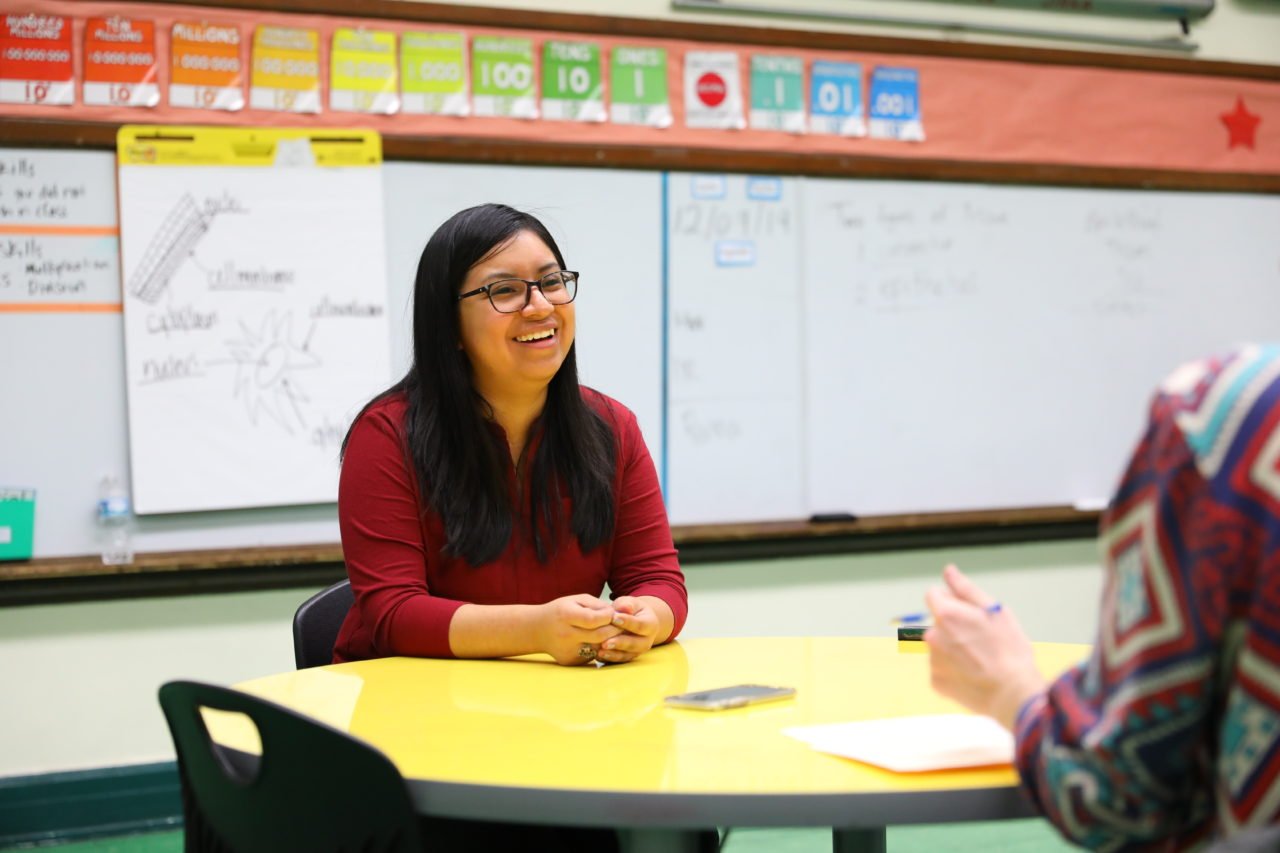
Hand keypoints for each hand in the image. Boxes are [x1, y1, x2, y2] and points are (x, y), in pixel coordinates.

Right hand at [536, 594, 622, 665]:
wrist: (538, 630)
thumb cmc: (561, 611)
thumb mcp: (576, 600)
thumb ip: (597, 605)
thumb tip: (616, 614)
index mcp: (566, 615)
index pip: (594, 619)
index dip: (608, 616)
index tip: (614, 613)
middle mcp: (565, 635)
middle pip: (599, 636)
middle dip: (615, 630)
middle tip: (622, 625)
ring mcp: (567, 650)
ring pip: (598, 647)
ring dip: (610, 641)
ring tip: (614, 632)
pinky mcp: (569, 661)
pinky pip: (591, 655)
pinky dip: (598, 648)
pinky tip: (598, 641)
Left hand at [596, 596, 659, 663]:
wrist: (636, 620)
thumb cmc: (631, 609)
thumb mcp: (630, 603)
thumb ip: (627, 604)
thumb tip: (626, 607)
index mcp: (650, 625)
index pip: (640, 625)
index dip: (628, 622)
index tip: (614, 618)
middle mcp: (647, 641)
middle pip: (634, 644)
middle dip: (619, 643)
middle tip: (605, 643)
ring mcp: (638, 651)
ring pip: (627, 655)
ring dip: (613, 654)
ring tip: (600, 651)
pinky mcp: (628, 657)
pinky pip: (619, 661)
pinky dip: (609, 659)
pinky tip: (598, 655)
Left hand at [924, 564, 1045, 730]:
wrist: (1013, 694)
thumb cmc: (1009, 650)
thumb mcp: (994, 611)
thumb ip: (965, 589)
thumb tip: (948, 571)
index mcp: (945, 614)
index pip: (933, 594)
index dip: (952, 600)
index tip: (968, 613)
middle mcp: (931, 636)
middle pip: (938, 622)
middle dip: (954, 626)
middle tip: (981, 640)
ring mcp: (932, 660)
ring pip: (939, 646)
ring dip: (953, 648)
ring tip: (979, 659)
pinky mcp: (936, 681)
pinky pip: (942, 668)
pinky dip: (954, 670)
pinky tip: (973, 674)